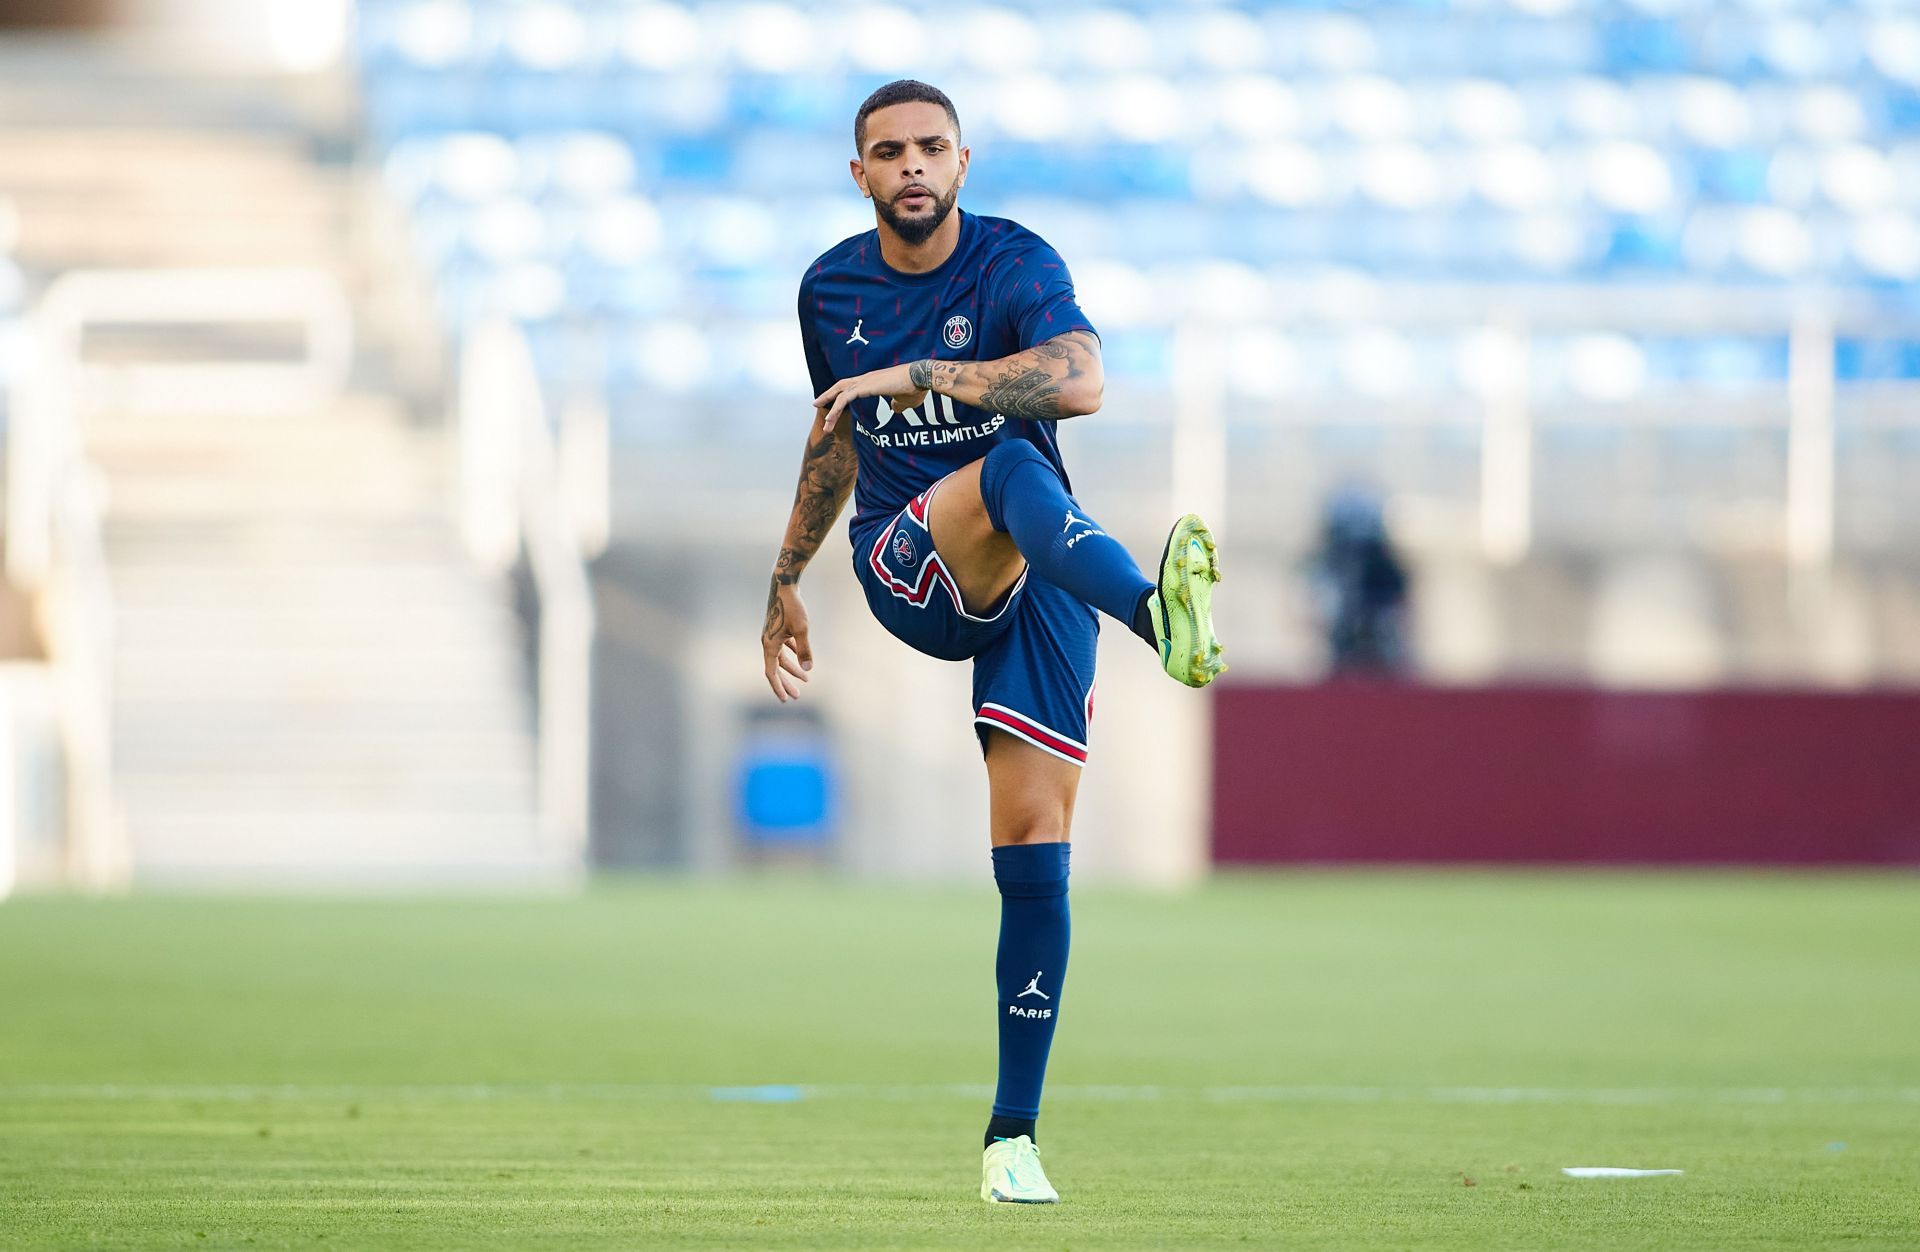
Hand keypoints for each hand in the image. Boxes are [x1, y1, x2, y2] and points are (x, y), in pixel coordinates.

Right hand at [761, 577, 812, 701]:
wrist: (784, 585)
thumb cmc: (793, 607)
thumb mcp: (802, 629)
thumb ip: (804, 650)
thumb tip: (807, 670)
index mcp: (769, 645)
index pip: (771, 673)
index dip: (778, 687)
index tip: (785, 700)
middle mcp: (768, 642)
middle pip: (776, 669)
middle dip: (786, 683)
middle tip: (796, 697)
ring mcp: (772, 635)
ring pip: (781, 658)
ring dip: (792, 670)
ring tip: (805, 680)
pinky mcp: (778, 628)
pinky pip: (784, 648)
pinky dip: (792, 655)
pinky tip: (802, 661)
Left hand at [814, 362, 924, 432]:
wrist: (919, 377)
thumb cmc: (915, 388)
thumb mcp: (904, 401)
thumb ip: (898, 405)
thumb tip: (895, 409)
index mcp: (873, 380)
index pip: (851, 385)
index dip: (840, 392)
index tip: (832, 401)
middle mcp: (866, 378)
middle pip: (841, 386)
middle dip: (828, 396)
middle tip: (816, 404)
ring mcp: (865, 381)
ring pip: (840, 394)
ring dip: (830, 409)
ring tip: (825, 424)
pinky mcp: (865, 387)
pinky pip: (845, 398)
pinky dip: (836, 408)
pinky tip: (830, 418)